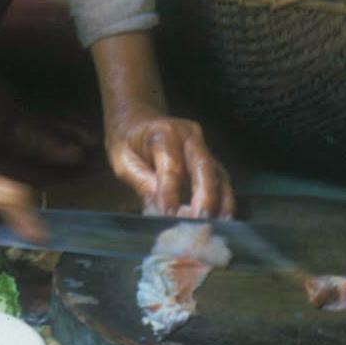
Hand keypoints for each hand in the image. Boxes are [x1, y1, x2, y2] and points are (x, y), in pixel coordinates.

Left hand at [105, 108, 234, 219]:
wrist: (136, 118)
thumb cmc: (127, 139)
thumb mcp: (122, 159)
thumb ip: (140, 181)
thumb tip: (159, 207)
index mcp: (162, 132)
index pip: (171, 164)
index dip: (171, 191)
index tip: (169, 215)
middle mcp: (188, 135)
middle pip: (202, 166)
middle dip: (205, 197)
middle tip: (201, 222)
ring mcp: (201, 145)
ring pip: (217, 173)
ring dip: (220, 201)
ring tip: (218, 225)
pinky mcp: (208, 156)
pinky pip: (220, 178)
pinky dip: (223, 199)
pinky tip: (222, 219)